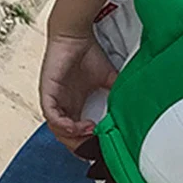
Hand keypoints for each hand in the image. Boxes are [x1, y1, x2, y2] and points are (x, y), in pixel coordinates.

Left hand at [39, 32, 117, 149]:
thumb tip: (134, 106)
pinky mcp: (47, 92)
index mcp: (73, 104)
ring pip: (57, 130)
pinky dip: (64, 125)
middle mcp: (61, 105)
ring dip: (73, 137)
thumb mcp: (108, 79)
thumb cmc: (87, 53)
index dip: (87, 142)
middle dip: (80, 145)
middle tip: (95, 148)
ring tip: (90, 134)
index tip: (101, 146)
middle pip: (65, 136)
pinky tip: (79, 126)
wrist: (74, 35)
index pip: (76, 132)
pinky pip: (51, 115)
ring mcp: (53, 100)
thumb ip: (118, 94)